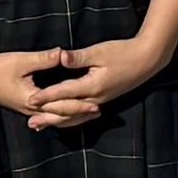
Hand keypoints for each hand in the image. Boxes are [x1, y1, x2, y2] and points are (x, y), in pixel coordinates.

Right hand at [0, 48, 89, 120]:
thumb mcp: (22, 61)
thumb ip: (44, 59)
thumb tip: (63, 53)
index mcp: (32, 100)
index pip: (61, 106)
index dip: (79, 105)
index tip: (95, 104)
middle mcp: (31, 109)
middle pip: (60, 115)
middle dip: (79, 114)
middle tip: (98, 111)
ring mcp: (27, 109)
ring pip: (53, 117)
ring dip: (70, 116)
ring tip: (87, 113)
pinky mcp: (24, 105)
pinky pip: (46, 113)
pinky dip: (58, 114)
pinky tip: (65, 113)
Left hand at [40, 32, 162, 118]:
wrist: (147, 60)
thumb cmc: (123, 52)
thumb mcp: (99, 51)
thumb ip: (78, 57)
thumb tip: (60, 57)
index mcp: (92, 86)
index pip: (64, 93)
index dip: (46, 97)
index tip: (31, 100)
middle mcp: (95, 98)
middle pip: (67, 112)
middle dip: (48, 118)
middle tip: (31, 124)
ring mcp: (100, 100)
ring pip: (75, 117)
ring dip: (57, 122)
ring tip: (41, 126)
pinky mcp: (103, 99)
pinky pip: (83, 114)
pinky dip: (70, 118)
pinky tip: (63, 118)